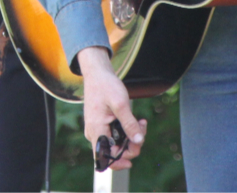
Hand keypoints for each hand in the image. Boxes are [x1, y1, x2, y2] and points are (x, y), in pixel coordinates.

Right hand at [77, 46, 146, 170]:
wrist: (97, 74)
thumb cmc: (106, 86)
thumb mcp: (121, 103)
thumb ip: (129, 124)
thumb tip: (138, 142)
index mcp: (96, 130)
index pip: (106, 158)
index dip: (120, 161)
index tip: (134, 155)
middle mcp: (94, 133)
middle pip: (114, 152)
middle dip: (131, 145)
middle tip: (142, 128)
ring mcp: (97, 130)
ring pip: (116, 145)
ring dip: (131, 138)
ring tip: (141, 122)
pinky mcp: (102, 126)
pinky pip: (115, 137)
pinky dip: (127, 132)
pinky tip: (136, 121)